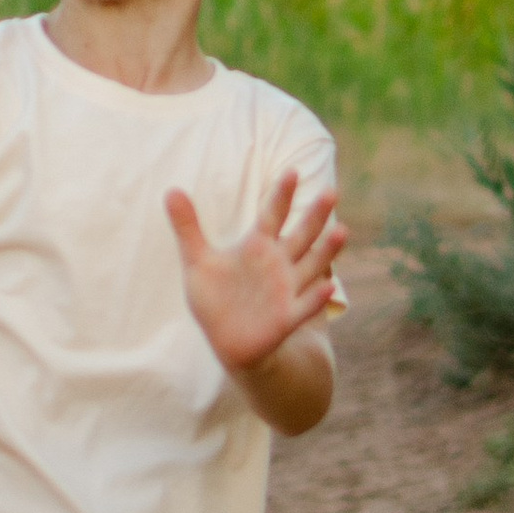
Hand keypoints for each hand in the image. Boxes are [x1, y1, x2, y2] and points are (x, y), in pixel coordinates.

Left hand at [165, 173, 347, 380]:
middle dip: (315, 216)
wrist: (226, 341)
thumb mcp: (197, 261)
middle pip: (301, 234)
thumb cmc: (216, 297)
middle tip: (331, 191)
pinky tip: (328, 288)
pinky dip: (316, 298)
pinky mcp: (287, 317)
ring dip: (326, 251)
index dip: (281, 195)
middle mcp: (278, 263)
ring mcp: (286, 289)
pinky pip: (305, 306)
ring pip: (312, 266)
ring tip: (342, 231)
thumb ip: (187, 227)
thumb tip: (170, 190)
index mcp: (258, 246)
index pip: (272, 214)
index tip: (291, 171)